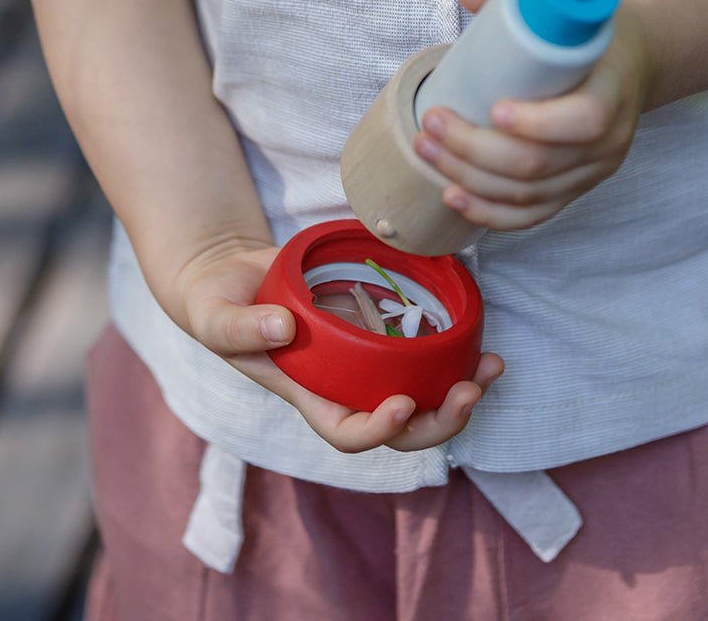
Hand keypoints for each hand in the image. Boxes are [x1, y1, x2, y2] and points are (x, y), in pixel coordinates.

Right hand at [164, 242, 503, 453]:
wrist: (235, 275)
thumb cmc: (218, 304)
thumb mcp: (215, 316)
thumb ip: (240, 327)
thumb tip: (284, 327)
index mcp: (307, 395)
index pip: (346, 433)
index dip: (378, 431)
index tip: (401, 405)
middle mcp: (343, 385)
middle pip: (400, 427)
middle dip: (440, 420)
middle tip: (471, 392)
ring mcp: (365, 359)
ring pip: (423, 392)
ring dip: (461, 388)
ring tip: (492, 367)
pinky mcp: (379, 326)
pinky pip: (421, 348)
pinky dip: (453, 347)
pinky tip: (477, 332)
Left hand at [413, 0, 651, 230]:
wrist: (632, 62)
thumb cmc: (594, 33)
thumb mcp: (569, 6)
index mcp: (614, 91)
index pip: (584, 120)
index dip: (537, 123)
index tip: (493, 108)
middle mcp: (609, 142)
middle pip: (540, 164)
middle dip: (475, 149)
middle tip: (433, 123)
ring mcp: (592, 172)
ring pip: (528, 194)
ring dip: (469, 178)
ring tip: (428, 150)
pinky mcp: (574, 189)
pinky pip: (532, 215)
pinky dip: (489, 213)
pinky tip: (454, 196)